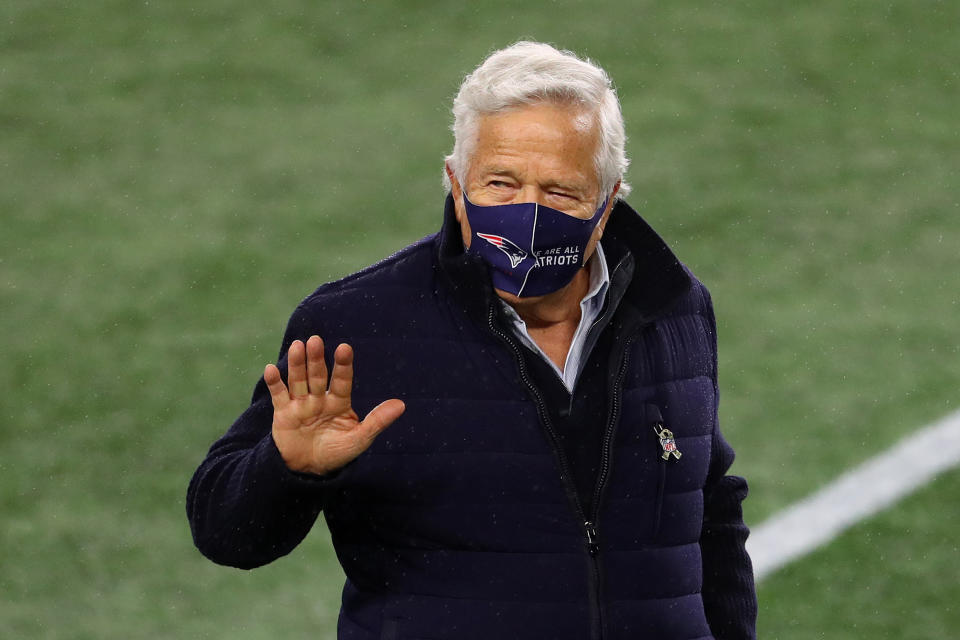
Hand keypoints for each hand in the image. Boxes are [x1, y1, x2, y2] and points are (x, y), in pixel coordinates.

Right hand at [265, 335, 404, 475]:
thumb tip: (401, 404)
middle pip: (317, 376)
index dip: (343, 365)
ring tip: (297, 346)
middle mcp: (319, 399)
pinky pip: (278, 395)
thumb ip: (378, 421)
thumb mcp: (359, 439)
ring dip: (297, 364)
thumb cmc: (337, 453)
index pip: (342, 381)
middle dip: (316, 359)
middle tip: (316, 340)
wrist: (310, 470)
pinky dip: (274, 383)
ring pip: (298, 380)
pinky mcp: (283, 414)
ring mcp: (300, 404)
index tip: (344, 348)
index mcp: (339, 402)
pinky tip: (271, 369)